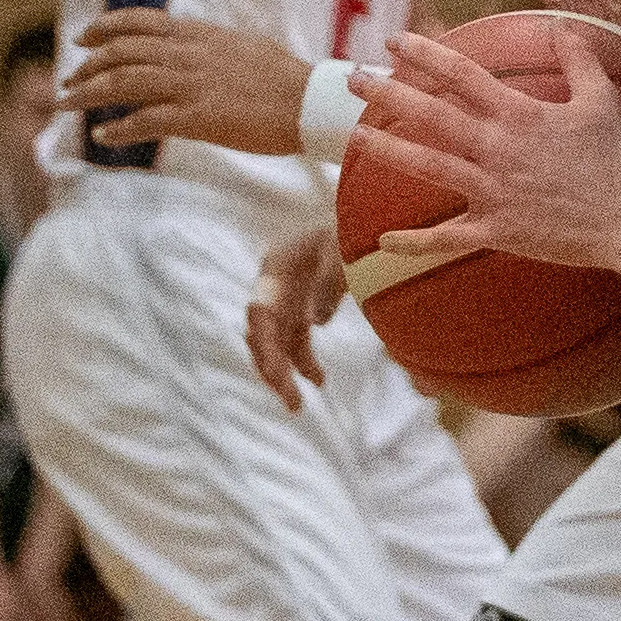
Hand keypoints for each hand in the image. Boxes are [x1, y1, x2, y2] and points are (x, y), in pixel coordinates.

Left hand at [63, 10, 317, 157]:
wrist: (313, 104)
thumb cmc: (288, 81)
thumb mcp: (244, 48)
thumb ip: (212, 46)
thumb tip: (195, 47)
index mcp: (201, 36)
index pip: (141, 21)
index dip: (104, 26)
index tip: (82, 37)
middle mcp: (190, 55)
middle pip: (123, 52)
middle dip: (87, 65)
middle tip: (67, 81)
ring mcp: (193, 85)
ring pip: (125, 82)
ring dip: (88, 94)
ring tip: (66, 105)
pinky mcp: (199, 117)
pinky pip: (146, 121)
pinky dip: (119, 129)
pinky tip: (102, 137)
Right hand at [246, 225, 345, 413]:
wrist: (361, 215)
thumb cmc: (350, 227)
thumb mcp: (343, 249)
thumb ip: (330, 282)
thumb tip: (316, 323)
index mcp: (275, 267)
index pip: (260, 310)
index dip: (264, 343)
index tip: (277, 373)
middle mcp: (273, 285)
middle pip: (261, 332)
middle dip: (271, 368)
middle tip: (290, 402)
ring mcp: (286, 297)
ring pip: (275, 341)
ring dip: (283, 372)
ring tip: (296, 404)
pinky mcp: (300, 306)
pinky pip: (295, 339)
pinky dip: (303, 361)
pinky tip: (318, 380)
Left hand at [348, 26, 620, 279]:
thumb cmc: (617, 161)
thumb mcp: (601, 99)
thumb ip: (579, 59)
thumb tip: (560, 24)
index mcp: (520, 115)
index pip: (462, 74)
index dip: (425, 54)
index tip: (396, 41)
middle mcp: (498, 149)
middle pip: (432, 116)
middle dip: (388, 94)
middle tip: (354, 79)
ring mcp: (494, 192)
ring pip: (430, 167)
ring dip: (388, 151)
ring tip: (353, 137)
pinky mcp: (498, 230)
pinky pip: (448, 239)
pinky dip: (415, 243)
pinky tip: (384, 240)